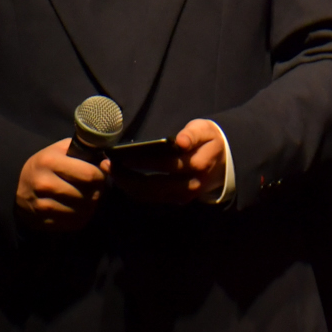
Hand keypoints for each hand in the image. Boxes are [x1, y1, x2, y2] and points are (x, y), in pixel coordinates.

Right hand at [15, 138, 108, 231]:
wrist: (15, 184)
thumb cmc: (46, 164)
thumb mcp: (60, 149)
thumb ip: (86, 151)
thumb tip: (108, 165)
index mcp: (50, 162)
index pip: (90, 175)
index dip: (100, 175)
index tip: (98, 175)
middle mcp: (44, 184)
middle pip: (88, 195)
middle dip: (96, 192)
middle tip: (93, 188)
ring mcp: (42, 205)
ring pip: (83, 212)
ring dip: (90, 206)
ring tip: (86, 198)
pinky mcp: (42, 221)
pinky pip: (74, 224)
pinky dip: (80, 217)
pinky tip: (76, 209)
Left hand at [113, 118, 228, 205]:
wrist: (225, 163)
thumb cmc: (209, 141)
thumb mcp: (205, 130)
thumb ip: (192, 134)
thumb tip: (180, 141)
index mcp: (198, 164)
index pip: (166, 164)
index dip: (143, 161)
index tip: (122, 154)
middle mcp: (190, 184)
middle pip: (153, 185)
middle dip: (127, 176)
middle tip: (106, 164)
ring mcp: (184, 196)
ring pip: (150, 195)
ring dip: (127, 185)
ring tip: (109, 171)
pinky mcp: (178, 201)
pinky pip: (152, 198)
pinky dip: (135, 190)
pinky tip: (121, 179)